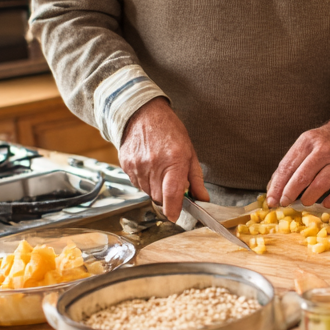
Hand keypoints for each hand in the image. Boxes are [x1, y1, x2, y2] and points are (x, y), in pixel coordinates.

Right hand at [118, 97, 208, 220]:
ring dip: (155, 189)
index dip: (174, 209)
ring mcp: (138, 165)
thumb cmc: (170, 130)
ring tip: (160, 170)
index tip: (175, 216)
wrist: (143, 113)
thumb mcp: (190, 152)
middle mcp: (154, 164)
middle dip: (167, 196)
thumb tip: (203, 199)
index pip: (172, 194)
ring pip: (147, 192)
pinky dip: (144, 181)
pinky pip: (137, 184)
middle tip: (172, 182)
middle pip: (159, 197)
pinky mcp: (126, 165)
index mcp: (174, 160)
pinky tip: (149, 167)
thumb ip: (196, 178)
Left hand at [266, 106, 329, 208]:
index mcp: (307, 141)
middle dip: (290, 192)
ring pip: (322, 183)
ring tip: (304, 202)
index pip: (288, 166)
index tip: (271, 199)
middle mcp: (324, 149)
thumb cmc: (324, 141)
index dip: (278, 185)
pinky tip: (326, 204)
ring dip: (310, 197)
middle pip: (303, 175)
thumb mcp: (305, 144)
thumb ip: (289, 165)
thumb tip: (272, 189)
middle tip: (284, 203)